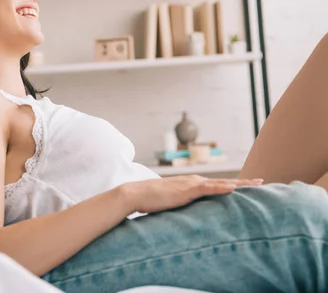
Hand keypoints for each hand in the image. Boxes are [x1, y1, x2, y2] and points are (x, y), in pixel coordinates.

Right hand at [125, 175, 263, 213]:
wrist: (136, 194)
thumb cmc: (150, 201)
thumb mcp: (171, 205)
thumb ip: (183, 207)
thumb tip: (189, 217)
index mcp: (191, 185)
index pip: (217, 185)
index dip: (234, 185)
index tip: (249, 186)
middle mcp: (194, 182)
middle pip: (224, 182)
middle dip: (243, 183)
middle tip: (262, 182)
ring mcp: (191, 184)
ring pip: (220, 183)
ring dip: (239, 183)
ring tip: (257, 184)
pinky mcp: (186, 190)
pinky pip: (208, 188)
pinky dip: (221, 187)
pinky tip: (234, 188)